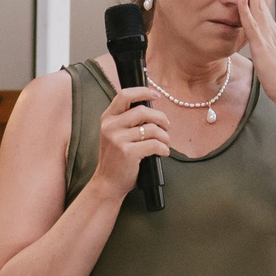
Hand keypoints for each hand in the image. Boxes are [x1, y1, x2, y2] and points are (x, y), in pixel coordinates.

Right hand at [88, 83, 172, 201]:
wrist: (108, 183)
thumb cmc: (116, 159)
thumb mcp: (114, 135)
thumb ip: (127, 120)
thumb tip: (152, 109)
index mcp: (107, 118)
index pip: (125, 95)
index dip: (143, 92)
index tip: (156, 95)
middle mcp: (110, 126)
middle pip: (143, 111)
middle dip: (161, 118)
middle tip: (167, 126)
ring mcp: (118, 139)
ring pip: (151, 129)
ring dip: (164, 136)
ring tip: (165, 142)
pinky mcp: (128, 152)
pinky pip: (154, 144)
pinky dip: (164, 148)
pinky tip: (163, 152)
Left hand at [235, 0, 275, 112]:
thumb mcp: (274, 56)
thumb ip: (272, 43)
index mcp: (272, 32)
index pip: (263, 6)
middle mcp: (271, 30)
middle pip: (261, 0)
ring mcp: (267, 37)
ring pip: (257, 8)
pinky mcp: (261, 47)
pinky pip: (252, 27)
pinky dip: (246, 12)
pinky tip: (242, 0)